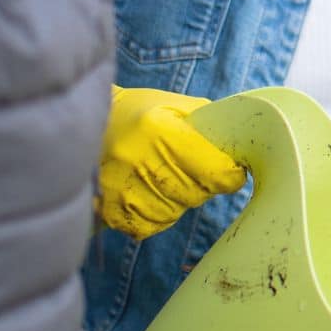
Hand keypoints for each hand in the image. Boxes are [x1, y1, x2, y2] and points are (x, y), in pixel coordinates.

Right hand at [97, 86, 245, 238]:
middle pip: (197, 194)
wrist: (85, 122)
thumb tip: (245, 148)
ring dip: (178, 199)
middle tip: (188, 167)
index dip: (230, 175)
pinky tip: (148, 192)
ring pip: (175, 212)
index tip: (230, 170)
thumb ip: (210, 125)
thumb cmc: (140, 112)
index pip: (216, 173)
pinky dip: (156, 214)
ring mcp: (120, 186)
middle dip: (202, 184)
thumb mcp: (176, 105)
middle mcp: (138, 159)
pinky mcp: (108, 208)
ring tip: (162, 175)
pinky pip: (150, 225)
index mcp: (159, 129)